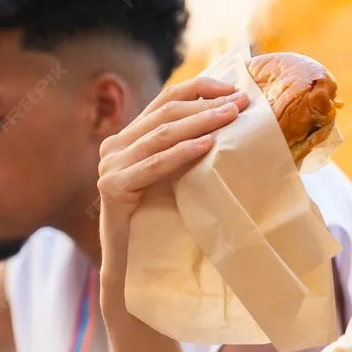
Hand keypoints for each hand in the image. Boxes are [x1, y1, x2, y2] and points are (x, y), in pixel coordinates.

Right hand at [96, 78, 249, 264]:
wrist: (131, 262)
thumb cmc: (158, 219)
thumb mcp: (174, 174)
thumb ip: (185, 148)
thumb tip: (230, 116)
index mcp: (127, 138)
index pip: (164, 100)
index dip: (198, 88)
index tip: (233, 88)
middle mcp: (114, 147)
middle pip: (164, 114)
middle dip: (205, 105)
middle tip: (240, 103)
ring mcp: (110, 167)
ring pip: (161, 135)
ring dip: (199, 122)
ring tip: (230, 117)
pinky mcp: (112, 188)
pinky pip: (154, 164)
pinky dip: (182, 153)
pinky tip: (206, 145)